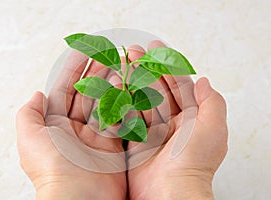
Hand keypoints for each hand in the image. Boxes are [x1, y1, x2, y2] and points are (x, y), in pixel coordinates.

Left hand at [16, 50, 126, 199]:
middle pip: (88, 93)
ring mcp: (96, 137)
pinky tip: (130, 87)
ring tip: (122, 64)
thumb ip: (28, 114)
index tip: (85, 50)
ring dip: (113, 83)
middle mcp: (76, 129)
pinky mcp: (114, 146)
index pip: (66, 89)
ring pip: (106, 103)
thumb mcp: (30, 138)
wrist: (79, 198)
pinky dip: (125, 103)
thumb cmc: (51, 168)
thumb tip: (36, 94)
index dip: (74, 69)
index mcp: (56, 125)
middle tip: (109, 54)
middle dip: (98, 72)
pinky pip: (120, 119)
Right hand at [126, 41, 227, 198]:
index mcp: (191, 119)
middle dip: (145, 69)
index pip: (179, 85)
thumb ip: (211, 102)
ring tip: (121, 63)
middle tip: (132, 51)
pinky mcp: (135, 143)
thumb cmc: (194, 162)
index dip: (167, 65)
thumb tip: (203, 80)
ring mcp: (152, 133)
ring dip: (132, 81)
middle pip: (157, 89)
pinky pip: (128, 117)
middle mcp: (171, 125)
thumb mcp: (213, 129)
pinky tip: (115, 86)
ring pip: (141, 100)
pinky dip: (122, 101)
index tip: (154, 48)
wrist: (170, 193)